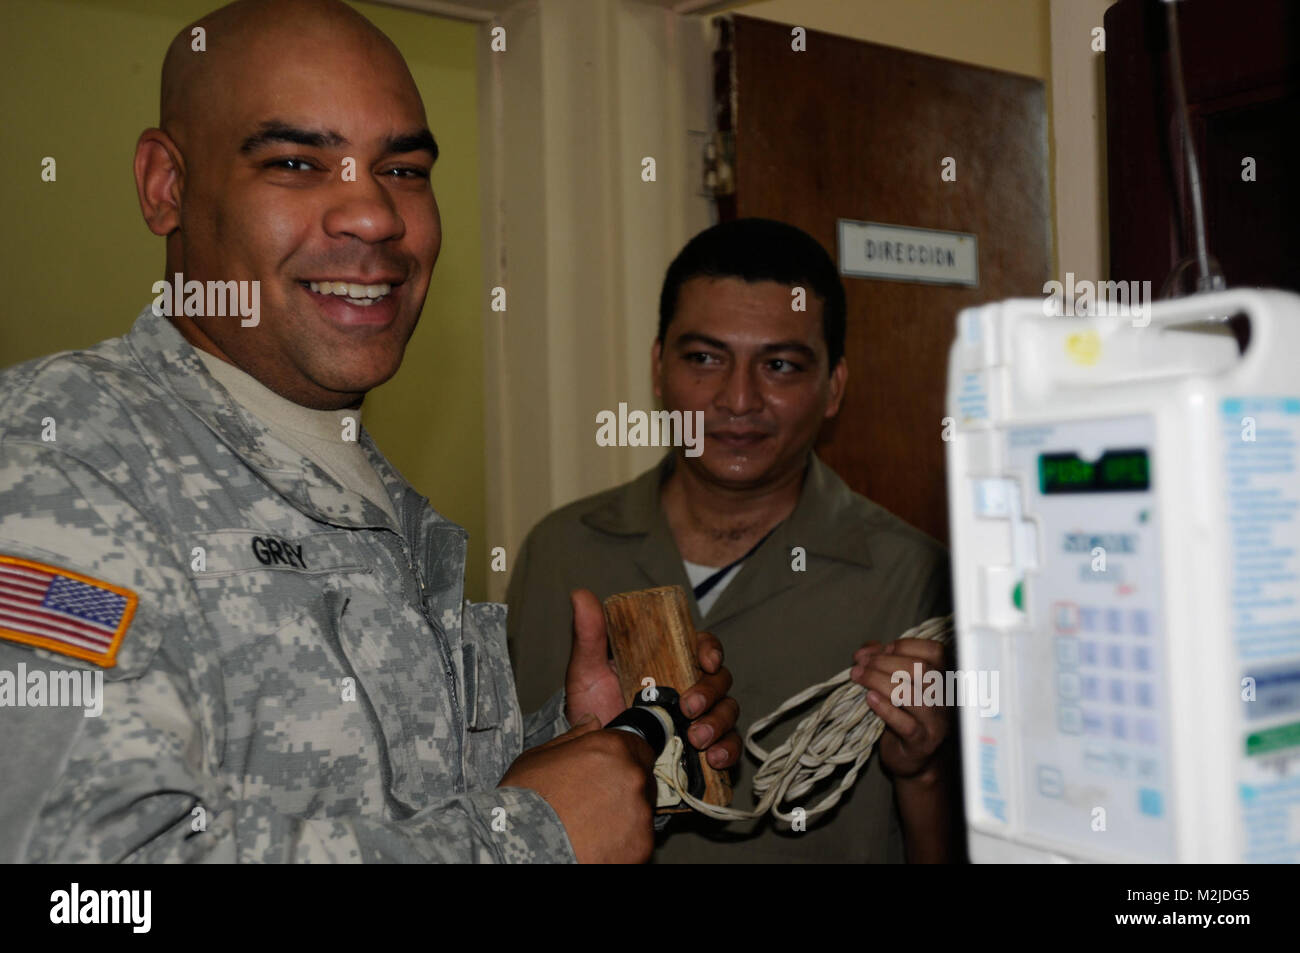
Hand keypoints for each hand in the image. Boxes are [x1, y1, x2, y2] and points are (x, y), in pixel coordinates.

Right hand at [499, 715, 656, 862]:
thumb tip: (591, 722)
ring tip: (591, 825)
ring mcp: (640, 812)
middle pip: (641, 777)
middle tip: (594, 801)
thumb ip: (575, 738)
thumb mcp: (539, 758)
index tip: (609, 771)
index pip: (635, 744)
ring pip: (641, 809)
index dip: (621, 758)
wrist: (518, 847)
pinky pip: (638, 837)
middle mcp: (632, 776)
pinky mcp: (640, 844)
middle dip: (623, 786)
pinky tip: (596, 842)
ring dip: (623, 814)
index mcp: (611, 748)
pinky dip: (623, 841)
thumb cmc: (523, 803)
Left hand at [563, 589, 740, 769]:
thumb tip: (580, 595)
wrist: (593, 757)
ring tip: (697, 739)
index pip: (702, 646)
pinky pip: (730, 746)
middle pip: (720, 680)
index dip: (710, 649)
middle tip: (689, 708)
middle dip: (710, 693)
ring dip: (719, 723)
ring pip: (728, 711)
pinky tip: (714, 759)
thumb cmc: (593, 708)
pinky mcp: (704, 749)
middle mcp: (691, 687)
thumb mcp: (587, 673)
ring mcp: (700, 718)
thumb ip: (589, 636)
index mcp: (671, 662)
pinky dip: (728, 750)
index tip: (705, 660)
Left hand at [849, 637, 952, 780]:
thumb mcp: (896, 684)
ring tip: (858, 677)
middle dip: (886, 661)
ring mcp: (936, 722)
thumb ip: (882, 662)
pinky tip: (869, 699)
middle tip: (861, 664)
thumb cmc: (904, 715)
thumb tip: (864, 653)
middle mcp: (946, 698)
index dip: (904, 646)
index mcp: (944, 679)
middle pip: (923, 670)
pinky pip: (905, 724)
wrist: (912, 759)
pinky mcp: (922, 742)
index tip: (880, 650)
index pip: (935, 651)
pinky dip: (885, 708)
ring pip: (913, 695)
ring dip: (879, 681)